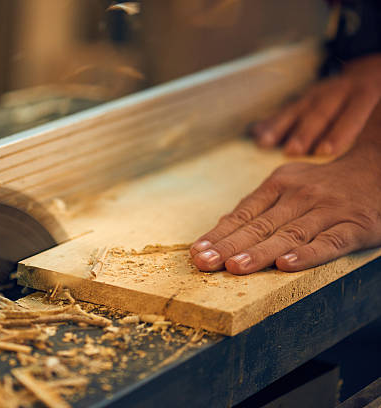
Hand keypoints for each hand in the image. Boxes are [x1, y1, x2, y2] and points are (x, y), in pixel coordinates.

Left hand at [189, 156, 380, 273]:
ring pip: (290, 234)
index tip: (197, 252)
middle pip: (260, 225)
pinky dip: (307, 255)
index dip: (219, 234)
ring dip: (260, 252)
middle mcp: (301, 195)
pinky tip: (285, 266)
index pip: (243, 214)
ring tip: (235, 267)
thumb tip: (221, 227)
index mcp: (279, 184)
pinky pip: (329, 242)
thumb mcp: (288, 185)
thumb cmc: (322, 185)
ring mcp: (328, 210)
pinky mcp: (355, 226)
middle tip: (205, 263)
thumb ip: (258, 207)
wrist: (377, 170)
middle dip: (229, 246)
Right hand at [252, 54, 380, 156]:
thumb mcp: (377, 108)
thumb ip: (361, 122)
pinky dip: (268, 121)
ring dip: (278, 128)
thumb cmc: (374, 100)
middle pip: (319, 112)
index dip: (339, 132)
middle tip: (292, 150)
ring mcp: (316, 93)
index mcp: (364, 93)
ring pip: (296, 110)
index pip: (352, 113)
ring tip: (264, 143)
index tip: (325, 151)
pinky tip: (255, 132)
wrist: (366, 73)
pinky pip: (283, 110)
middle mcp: (338, 91)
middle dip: (304, 132)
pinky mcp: (302, 97)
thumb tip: (346, 145)